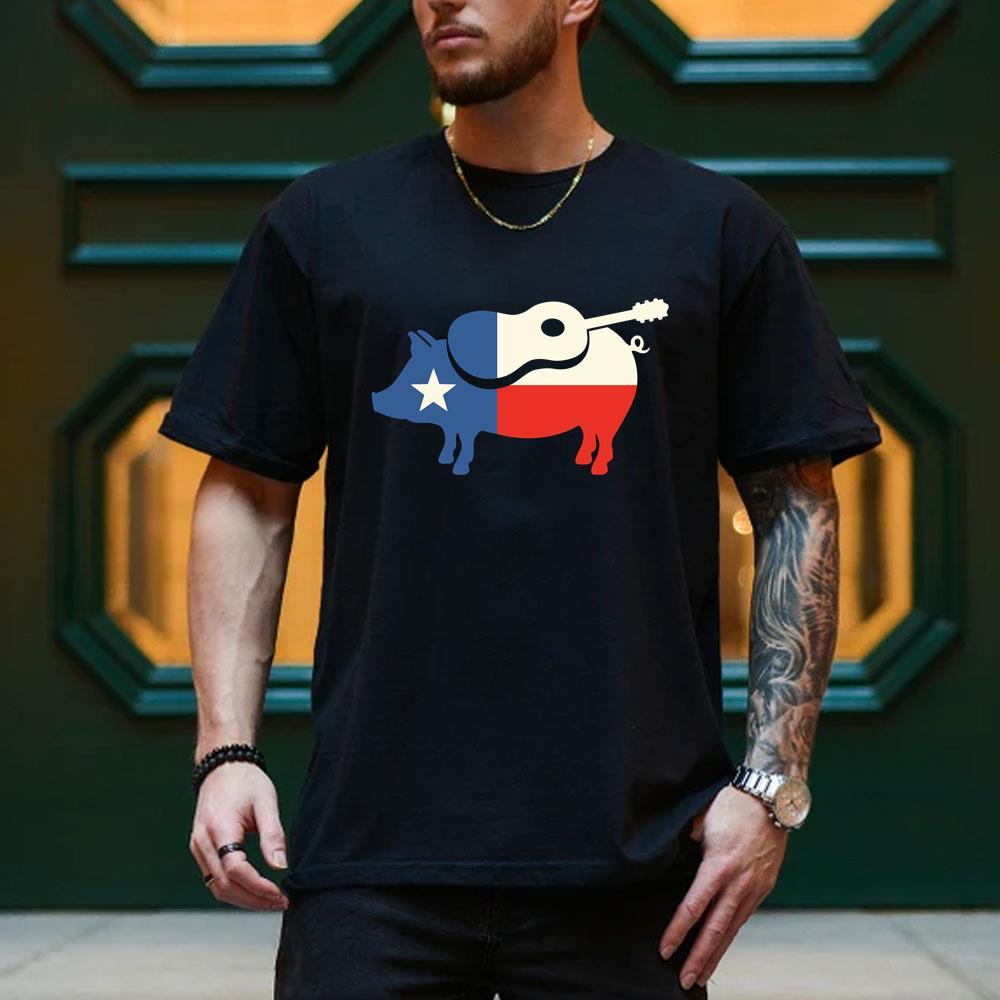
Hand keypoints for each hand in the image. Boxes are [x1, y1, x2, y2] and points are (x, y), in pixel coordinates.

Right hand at [189, 762, 289, 910]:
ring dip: (243, 899)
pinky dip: (234, 889)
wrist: (222, 766)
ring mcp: (198, 848)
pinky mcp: (201, 850)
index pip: (236, 870)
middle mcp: (203, 842)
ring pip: (217, 887)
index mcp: (220, 828)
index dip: (259, 887)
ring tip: (271, 901)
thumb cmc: (247, 781)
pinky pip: (214, 878)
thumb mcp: (266, 802)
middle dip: (253, 900)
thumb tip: (281, 867)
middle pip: (224, 886)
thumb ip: (273, 835)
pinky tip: (255, 890)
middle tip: (280, 903)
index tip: (281, 894)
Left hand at [658, 785, 787, 989]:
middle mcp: (738, 883)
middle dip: (698, 957)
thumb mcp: (701, 819)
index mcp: (719, 866)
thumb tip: (674, 853)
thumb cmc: (732, 805)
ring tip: (701, 975)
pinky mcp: (764, 887)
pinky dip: (731, 935)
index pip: (694, 906)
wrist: (771, 799)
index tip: (665, 949)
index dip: (678, 930)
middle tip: (684, 981)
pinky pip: (743, 917)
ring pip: (732, 929)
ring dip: (716, 954)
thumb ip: (687, 840)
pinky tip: (721, 947)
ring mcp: (754, 887)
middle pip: (715, 928)